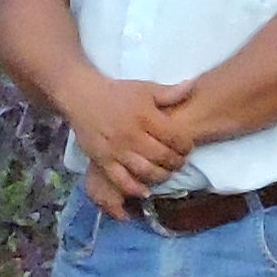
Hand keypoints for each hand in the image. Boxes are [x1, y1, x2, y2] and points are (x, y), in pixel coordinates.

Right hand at [62, 71, 193, 201]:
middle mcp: (132, 135)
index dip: (186, 146)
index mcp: (145, 116)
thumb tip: (194, 86)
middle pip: (163, 157)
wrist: (83, 97)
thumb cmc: (117, 93)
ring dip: (161, 176)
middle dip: (176, 163)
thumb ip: (170, 92)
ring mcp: (117, 150)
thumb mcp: (145, 88)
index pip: (174, 137)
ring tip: (165, 173)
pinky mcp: (103, 160)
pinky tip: (145, 191)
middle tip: (179, 163)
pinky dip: (135, 189)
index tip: (187, 147)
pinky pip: (121, 180)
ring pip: (145, 171)